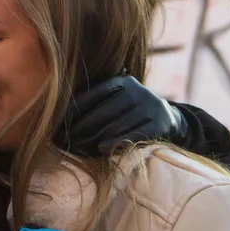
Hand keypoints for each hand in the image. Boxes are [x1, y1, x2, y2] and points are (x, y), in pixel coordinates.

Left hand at [58, 76, 187, 157]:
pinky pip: (133, 135)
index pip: (97, 92)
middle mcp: (138, 91)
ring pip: (118, 124)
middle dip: (83, 125)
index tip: (61, 118)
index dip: (77, 105)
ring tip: (78, 145)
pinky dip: (115, 143)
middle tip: (67, 137)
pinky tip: (101, 149)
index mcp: (124, 81)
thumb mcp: (118, 100)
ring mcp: (150, 107)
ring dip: (96, 137)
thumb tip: (64, 116)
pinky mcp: (159, 124)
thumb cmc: (131, 111)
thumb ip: (97, 103)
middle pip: (105, 110)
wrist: (167, 119)